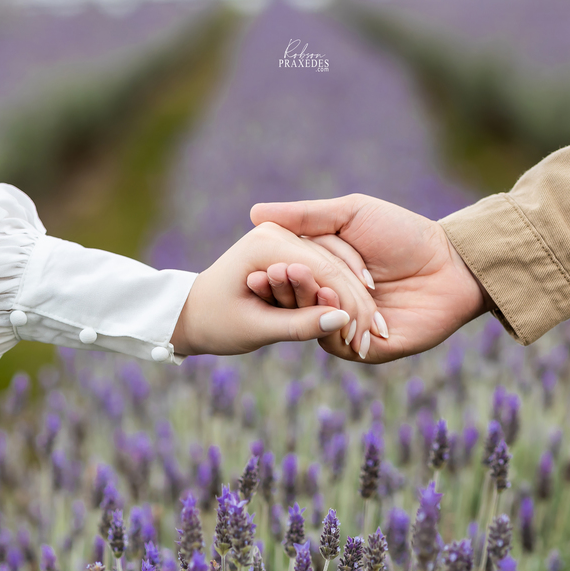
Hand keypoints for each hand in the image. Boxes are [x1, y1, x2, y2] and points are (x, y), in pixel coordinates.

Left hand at [170, 222, 378, 356]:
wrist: (191, 313)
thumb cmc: (216, 324)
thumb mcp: (257, 330)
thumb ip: (300, 325)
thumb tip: (341, 322)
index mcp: (266, 244)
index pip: (323, 271)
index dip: (348, 304)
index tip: (365, 338)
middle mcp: (277, 232)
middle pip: (333, 265)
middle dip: (357, 301)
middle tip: (378, 336)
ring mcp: (286, 236)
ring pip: (336, 264)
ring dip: (356, 294)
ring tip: (375, 330)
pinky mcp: (292, 247)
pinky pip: (329, 265)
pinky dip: (346, 287)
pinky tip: (362, 312)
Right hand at [250, 194, 490, 362]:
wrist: (451, 263)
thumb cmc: (403, 233)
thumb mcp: (351, 214)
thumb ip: (308, 215)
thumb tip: (255, 212)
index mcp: (323, 272)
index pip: (287, 276)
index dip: (272, 273)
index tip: (255, 268)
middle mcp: (332, 301)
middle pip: (295, 304)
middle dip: (288, 290)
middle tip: (279, 276)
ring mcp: (348, 327)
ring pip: (314, 325)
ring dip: (312, 307)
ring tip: (317, 288)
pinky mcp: (368, 348)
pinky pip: (338, 344)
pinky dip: (335, 328)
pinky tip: (340, 309)